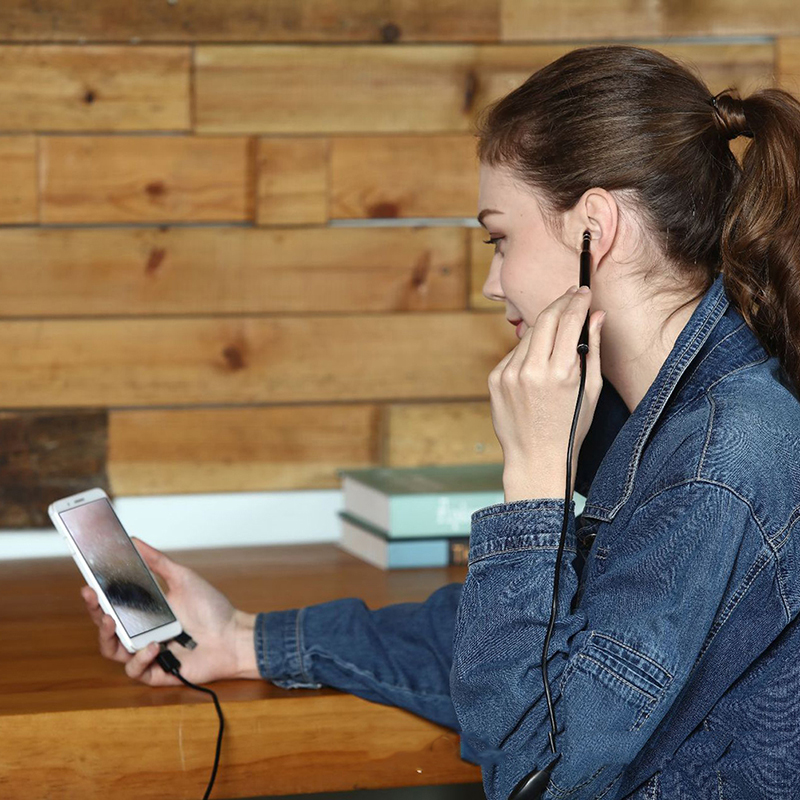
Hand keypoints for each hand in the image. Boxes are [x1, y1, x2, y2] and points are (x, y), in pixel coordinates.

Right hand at [81, 537, 258, 686]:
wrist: (233, 636)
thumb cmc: (212, 609)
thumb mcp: (183, 579)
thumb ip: (158, 562)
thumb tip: (135, 541)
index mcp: (146, 612)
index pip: (113, 606)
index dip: (97, 599)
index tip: (88, 586)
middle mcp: (143, 633)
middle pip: (107, 629)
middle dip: (96, 616)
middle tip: (94, 601)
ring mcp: (148, 654)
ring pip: (113, 651)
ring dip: (108, 638)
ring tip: (113, 623)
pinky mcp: (157, 673)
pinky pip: (136, 670)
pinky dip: (140, 658)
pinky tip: (154, 646)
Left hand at [489, 285, 604, 499]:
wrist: (536, 458)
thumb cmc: (569, 428)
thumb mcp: (591, 390)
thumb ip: (593, 349)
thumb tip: (597, 315)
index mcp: (560, 373)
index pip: (569, 321)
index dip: (578, 301)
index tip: (584, 292)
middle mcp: (531, 370)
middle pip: (546, 319)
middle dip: (561, 302)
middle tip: (572, 294)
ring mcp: (509, 374)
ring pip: (529, 335)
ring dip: (544, 327)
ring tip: (559, 328)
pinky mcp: (495, 379)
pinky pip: (514, 354)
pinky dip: (528, 350)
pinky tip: (538, 361)